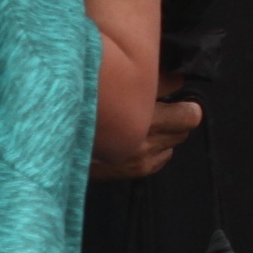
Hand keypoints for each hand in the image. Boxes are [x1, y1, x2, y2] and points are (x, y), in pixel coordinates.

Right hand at [88, 74, 202, 179]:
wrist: (63, 138)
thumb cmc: (92, 104)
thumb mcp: (123, 85)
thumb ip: (156, 82)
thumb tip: (179, 80)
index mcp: (144, 120)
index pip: (189, 118)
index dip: (188, 106)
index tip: (182, 99)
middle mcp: (146, 145)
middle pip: (183, 131)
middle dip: (177, 119)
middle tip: (162, 108)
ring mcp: (141, 161)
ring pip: (172, 145)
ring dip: (166, 134)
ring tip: (147, 123)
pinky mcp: (136, 172)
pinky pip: (161, 157)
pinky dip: (156, 148)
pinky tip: (139, 138)